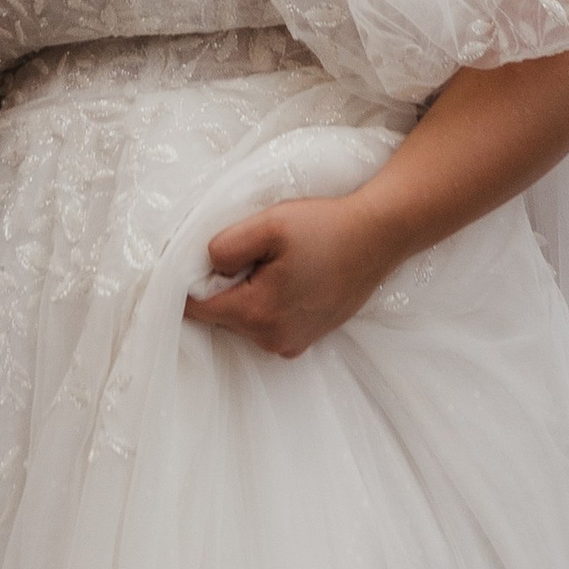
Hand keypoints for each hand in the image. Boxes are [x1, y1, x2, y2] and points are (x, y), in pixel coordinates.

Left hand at [183, 193, 399, 359]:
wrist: (378, 237)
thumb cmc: (325, 228)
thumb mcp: (269, 224)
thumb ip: (226, 247)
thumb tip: (206, 267)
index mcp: (257, 313)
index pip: (197, 310)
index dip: (190, 283)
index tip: (199, 259)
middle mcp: (272, 340)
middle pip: (220, 316)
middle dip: (222, 287)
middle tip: (249, 253)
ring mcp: (292, 344)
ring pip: (244, 320)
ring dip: (246, 294)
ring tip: (273, 263)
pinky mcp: (307, 339)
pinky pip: (267, 324)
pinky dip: (266, 303)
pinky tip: (289, 277)